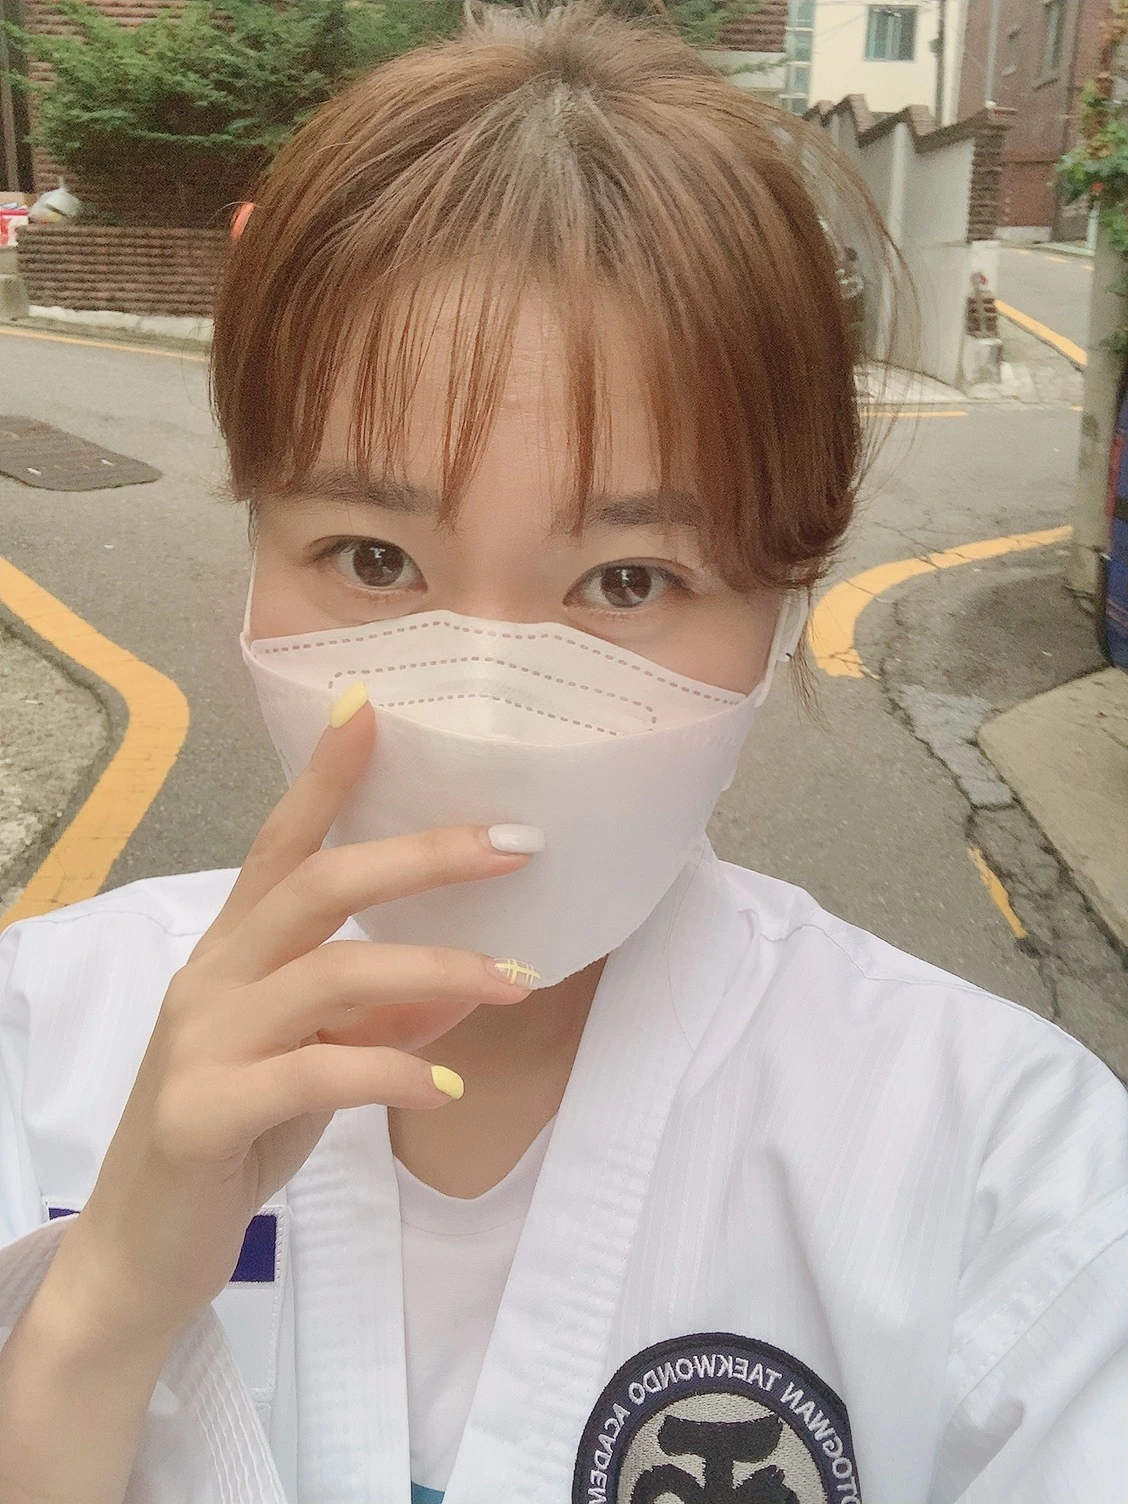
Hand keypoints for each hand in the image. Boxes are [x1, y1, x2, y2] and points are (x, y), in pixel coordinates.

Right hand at [62, 688, 536, 1343]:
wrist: (143, 1250)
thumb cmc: (232, 1139)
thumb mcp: (313, 1068)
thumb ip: (378, 1023)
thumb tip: (463, 987)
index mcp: (233, 952)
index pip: (280, 844)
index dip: (323, 777)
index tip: (369, 708)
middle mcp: (211, 976)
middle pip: (317, 885)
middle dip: (422, 856)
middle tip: (513, 846)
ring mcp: (200, 1040)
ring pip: (330, 971)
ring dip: (437, 970)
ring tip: (518, 983)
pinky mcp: (203, 1112)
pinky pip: (317, 1073)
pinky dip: (393, 1073)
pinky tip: (447, 1090)